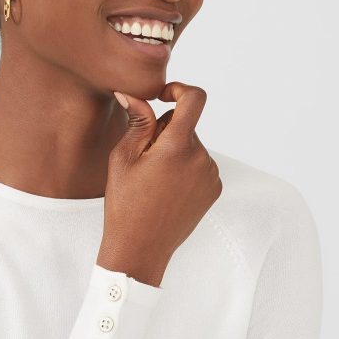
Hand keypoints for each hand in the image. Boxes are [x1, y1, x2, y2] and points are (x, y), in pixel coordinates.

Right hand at [98, 81, 221, 283]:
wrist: (141, 249)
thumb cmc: (125, 205)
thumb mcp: (123, 159)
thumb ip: (137, 121)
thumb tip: (134, 93)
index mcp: (177, 148)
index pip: (195, 99)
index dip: (180, 89)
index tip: (165, 96)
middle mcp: (201, 159)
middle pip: (185, 125)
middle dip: (165, 131)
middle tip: (144, 159)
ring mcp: (210, 175)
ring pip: (191, 146)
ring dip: (174, 152)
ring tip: (154, 181)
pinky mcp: (214, 189)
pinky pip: (199, 165)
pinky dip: (184, 169)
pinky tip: (166, 190)